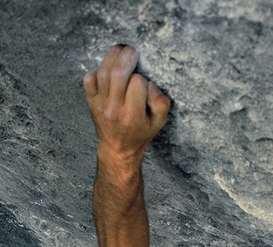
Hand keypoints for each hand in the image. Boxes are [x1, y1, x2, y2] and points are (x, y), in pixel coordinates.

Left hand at [83, 45, 170, 160]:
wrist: (117, 147)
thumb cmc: (140, 132)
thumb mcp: (158, 123)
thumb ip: (161, 103)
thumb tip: (151, 84)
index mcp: (133, 115)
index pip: (138, 83)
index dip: (143, 78)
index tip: (144, 83)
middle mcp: (115, 109)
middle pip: (119, 73)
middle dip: (127, 56)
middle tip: (133, 51)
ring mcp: (100, 104)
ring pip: (104, 72)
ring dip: (113, 56)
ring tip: (122, 51)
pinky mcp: (91, 101)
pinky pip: (89, 78)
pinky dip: (97, 68)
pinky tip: (108, 69)